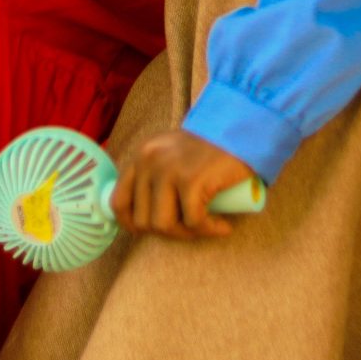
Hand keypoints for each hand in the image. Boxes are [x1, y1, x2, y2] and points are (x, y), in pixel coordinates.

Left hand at [111, 130, 256, 241]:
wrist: (241, 126)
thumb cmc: (210, 147)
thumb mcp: (172, 156)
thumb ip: (155, 176)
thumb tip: (144, 219)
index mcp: (141, 156)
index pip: (119, 201)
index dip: (132, 224)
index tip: (153, 231)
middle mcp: (149, 161)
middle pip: (143, 220)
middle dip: (170, 231)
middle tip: (192, 227)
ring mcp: (168, 170)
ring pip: (164, 225)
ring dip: (187, 233)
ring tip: (206, 226)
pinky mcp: (191, 180)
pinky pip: (193, 221)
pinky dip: (209, 229)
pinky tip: (222, 226)